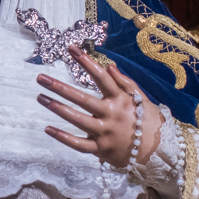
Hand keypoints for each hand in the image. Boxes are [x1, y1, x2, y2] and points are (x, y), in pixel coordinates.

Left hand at [36, 45, 161, 169]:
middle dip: (60, 88)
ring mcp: (105, 132)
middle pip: (82, 99)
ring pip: (77, 119)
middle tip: (41, 78)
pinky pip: (78, 144)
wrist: (158, 150)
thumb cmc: (146, 119)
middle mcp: (111, 114)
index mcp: (120, 99)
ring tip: (40, 97)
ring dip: (57, 108)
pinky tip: (47, 128)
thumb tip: (109, 66)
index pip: (101, 77)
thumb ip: (124, 82)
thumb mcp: (139, 97)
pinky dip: (63, 137)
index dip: (86, 62)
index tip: (71, 48)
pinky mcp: (101, 149)